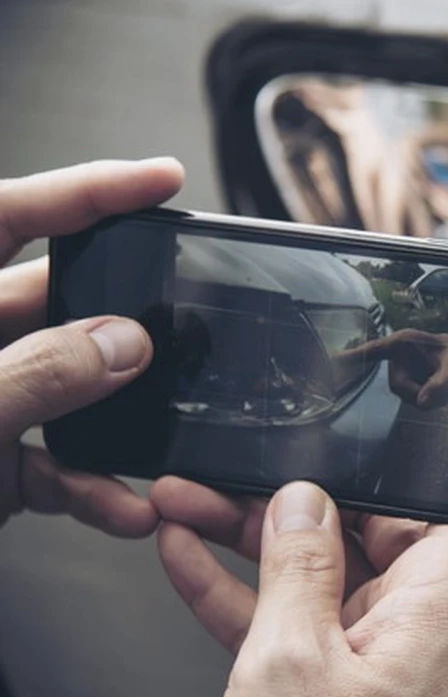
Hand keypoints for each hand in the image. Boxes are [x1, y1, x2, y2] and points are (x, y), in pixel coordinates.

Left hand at [0, 159, 183, 533]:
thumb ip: (33, 374)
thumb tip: (120, 343)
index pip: (8, 216)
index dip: (88, 189)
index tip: (159, 180)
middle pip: (54, 304)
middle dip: (123, 323)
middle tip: (173, 331)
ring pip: (67, 390)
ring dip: (116, 424)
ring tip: (154, 440)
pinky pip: (55, 462)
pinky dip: (92, 487)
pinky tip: (119, 506)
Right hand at [152, 477, 447, 696]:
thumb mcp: (293, 660)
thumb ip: (298, 569)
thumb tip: (304, 504)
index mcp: (442, 610)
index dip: (418, 474)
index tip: (365, 445)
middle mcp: (423, 630)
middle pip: (373, 535)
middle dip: (297, 502)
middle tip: (233, 477)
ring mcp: (379, 660)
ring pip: (322, 576)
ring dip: (252, 541)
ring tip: (190, 502)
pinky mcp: (338, 689)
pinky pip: (296, 624)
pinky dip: (244, 595)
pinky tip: (190, 560)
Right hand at [336, 329, 447, 409]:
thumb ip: (442, 383)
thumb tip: (422, 401)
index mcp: (405, 342)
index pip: (374, 350)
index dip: (353, 356)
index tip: (332, 359)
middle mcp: (400, 357)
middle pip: (398, 386)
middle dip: (421, 392)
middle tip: (445, 389)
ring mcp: (404, 371)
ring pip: (407, 396)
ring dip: (428, 397)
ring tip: (447, 385)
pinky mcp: (409, 383)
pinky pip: (414, 400)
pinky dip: (430, 399)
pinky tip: (441, 390)